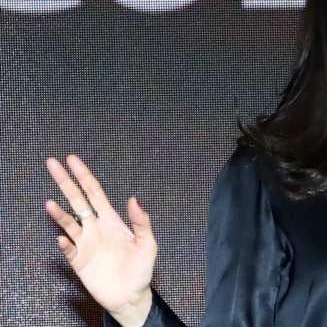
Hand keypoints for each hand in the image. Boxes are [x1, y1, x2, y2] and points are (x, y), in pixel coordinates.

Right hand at [45, 155, 155, 325]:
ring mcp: (85, 243)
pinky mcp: (78, 261)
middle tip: (52, 163)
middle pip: (77, 200)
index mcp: (111, 220)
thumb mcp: (148, 244)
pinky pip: (67, 249)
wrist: (131, 295)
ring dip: (59, 213)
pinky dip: (63, 243)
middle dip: (65, 182)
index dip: (84, 175)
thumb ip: (142, 222)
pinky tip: (62, 237)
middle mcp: (95, 228)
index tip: (72, 159)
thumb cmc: (141, 269)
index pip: (95, 192)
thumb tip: (135, 199)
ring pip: (68, 222)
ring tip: (50, 203)